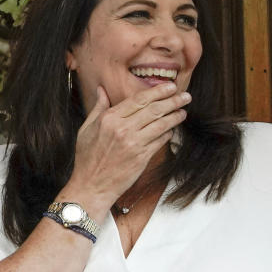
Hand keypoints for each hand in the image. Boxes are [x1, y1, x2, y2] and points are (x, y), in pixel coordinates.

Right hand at [68, 83, 190, 205]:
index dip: (157, 91)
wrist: (91, 185)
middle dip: (172, 100)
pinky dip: (168, 133)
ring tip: (183, 111)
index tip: (169, 86)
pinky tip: (172, 129)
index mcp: (109, 119)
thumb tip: (101, 90)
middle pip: (154, 109)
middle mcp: (122, 129)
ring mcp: (134, 143)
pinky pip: (160, 141)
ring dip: (175, 116)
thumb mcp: (86, 129)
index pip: (138, 100)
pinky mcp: (142, 157)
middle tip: (185, 96)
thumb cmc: (87, 157)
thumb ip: (98, 108)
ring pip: (161, 124)